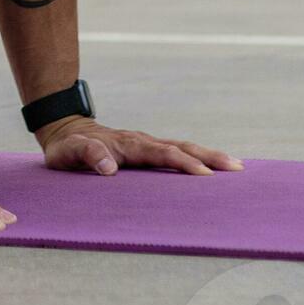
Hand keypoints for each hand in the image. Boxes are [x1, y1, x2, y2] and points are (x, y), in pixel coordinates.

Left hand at [37, 117, 243, 175]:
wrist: (67, 130)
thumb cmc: (68, 148)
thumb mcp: (69, 153)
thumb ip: (88, 156)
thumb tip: (110, 168)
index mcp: (129, 145)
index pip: (162, 154)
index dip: (183, 163)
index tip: (205, 174)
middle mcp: (143, 141)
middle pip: (182, 146)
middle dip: (210, 156)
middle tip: (236, 167)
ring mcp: (147, 144)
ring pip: (183, 147)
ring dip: (209, 155)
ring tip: (236, 165)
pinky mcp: (148, 149)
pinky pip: (177, 151)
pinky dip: (198, 157)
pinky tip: (213, 166)